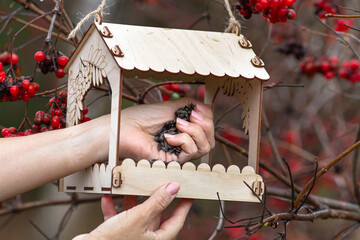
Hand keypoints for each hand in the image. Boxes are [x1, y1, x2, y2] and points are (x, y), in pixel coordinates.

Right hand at [73, 183, 192, 239]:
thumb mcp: (138, 218)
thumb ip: (157, 202)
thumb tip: (173, 189)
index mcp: (157, 239)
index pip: (177, 220)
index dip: (184, 205)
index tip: (189, 193)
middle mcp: (146, 239)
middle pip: (157, 215)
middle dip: (156, 198)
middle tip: (161, 183)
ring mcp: (131, 236)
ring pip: (138, 215)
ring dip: (134, 200)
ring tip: (133, 186)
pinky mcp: (116, 235)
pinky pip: (118, 218)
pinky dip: (115, 207)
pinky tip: (109, 196)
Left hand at [119, 97, 214, 161]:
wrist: (126, 128)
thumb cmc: (143, 117)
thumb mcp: (172, 106)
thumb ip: (191, 105)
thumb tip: (207, 108)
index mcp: (185, 129)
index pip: (208, 127)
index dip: (207, 117)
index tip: (195, 109)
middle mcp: (185, 142)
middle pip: (210, 139)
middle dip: (205, 124)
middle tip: (190, 116)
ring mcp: (180, 153)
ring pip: (205, 146)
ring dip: (195, 131)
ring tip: (178, 125)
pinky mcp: (174, 162)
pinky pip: (192, 152)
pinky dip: (184, 140)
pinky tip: (169, 136)